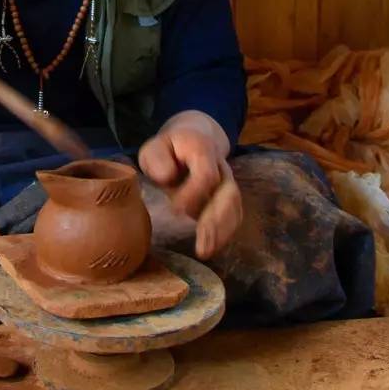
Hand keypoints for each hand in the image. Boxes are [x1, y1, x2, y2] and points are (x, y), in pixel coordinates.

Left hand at [137, 110, 241, 258]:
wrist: (193, 138)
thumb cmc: (168, 149)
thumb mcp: (154, 148)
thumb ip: (157, 159)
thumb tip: (168, 177)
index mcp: (202, 150)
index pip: (206, 174)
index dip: (193, 194)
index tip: (175, 211)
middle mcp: (221, 166)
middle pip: (227, 193)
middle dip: (215, 221)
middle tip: (201, 245)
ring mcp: (228, 181)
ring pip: (234, 206)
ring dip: (222, 231)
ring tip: (206, 251)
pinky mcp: (229, 196)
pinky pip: (234, 214)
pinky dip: (226, 232)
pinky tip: (212, 247)